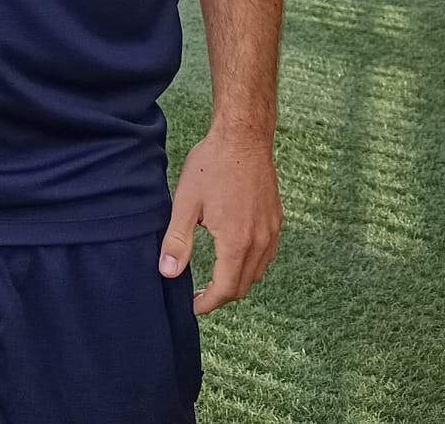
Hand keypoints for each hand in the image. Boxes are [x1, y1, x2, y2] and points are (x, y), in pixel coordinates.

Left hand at [159, 123, 281, 314]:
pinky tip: (235, 254)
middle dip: (222, 295)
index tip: (193, 306)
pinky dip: (252, 264)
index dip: (209, 302)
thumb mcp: (185, 203)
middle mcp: (260, 241)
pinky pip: (267, 254)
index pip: (226, 289)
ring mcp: (272, 230)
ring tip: (215, 277)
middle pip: (244, 285)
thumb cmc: (211, 165)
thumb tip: (168, 273)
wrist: (243, 137)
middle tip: (200, 294)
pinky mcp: (276, 219)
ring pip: (258, 272)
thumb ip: (177, 241)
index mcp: (237, 242)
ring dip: (238, 281)